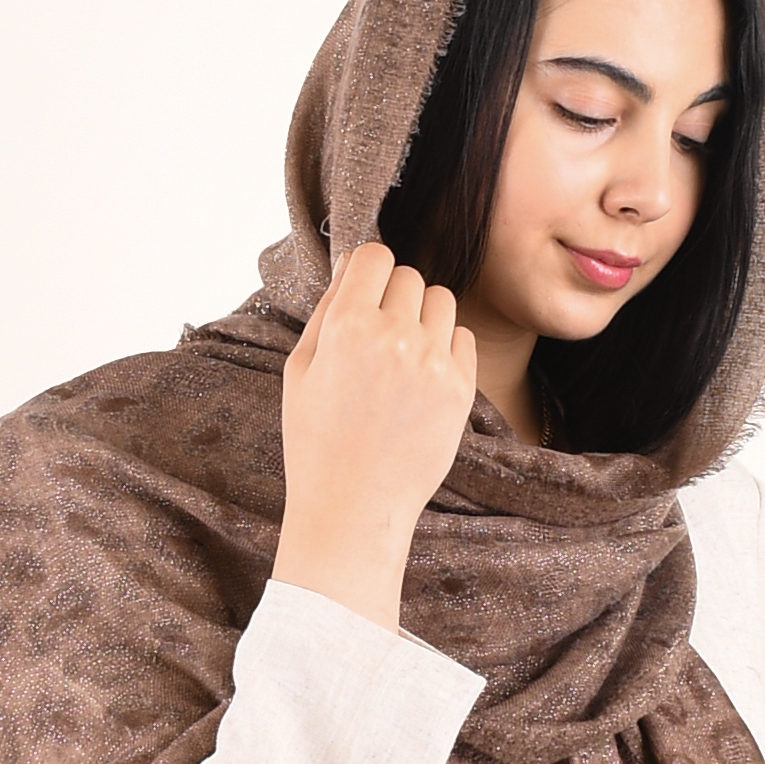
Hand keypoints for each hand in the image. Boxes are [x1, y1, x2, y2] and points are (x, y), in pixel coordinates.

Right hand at [272, 241, 477, 629]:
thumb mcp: (300, 369)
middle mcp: (394, 336)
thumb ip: (327, 309)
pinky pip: (464, 338)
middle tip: (379, 335)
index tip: (364, 292)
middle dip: (394, 296)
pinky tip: (423, 378)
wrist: (354, 507)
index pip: (374, 256)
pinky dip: (447, 347)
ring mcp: (433, 362)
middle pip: (409, 276)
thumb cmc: (317, 440)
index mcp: (347, 326)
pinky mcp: (461, 389)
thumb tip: (352, 265)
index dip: (368, 271)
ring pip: (442, 301)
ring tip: (403, 355)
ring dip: (424, 317)